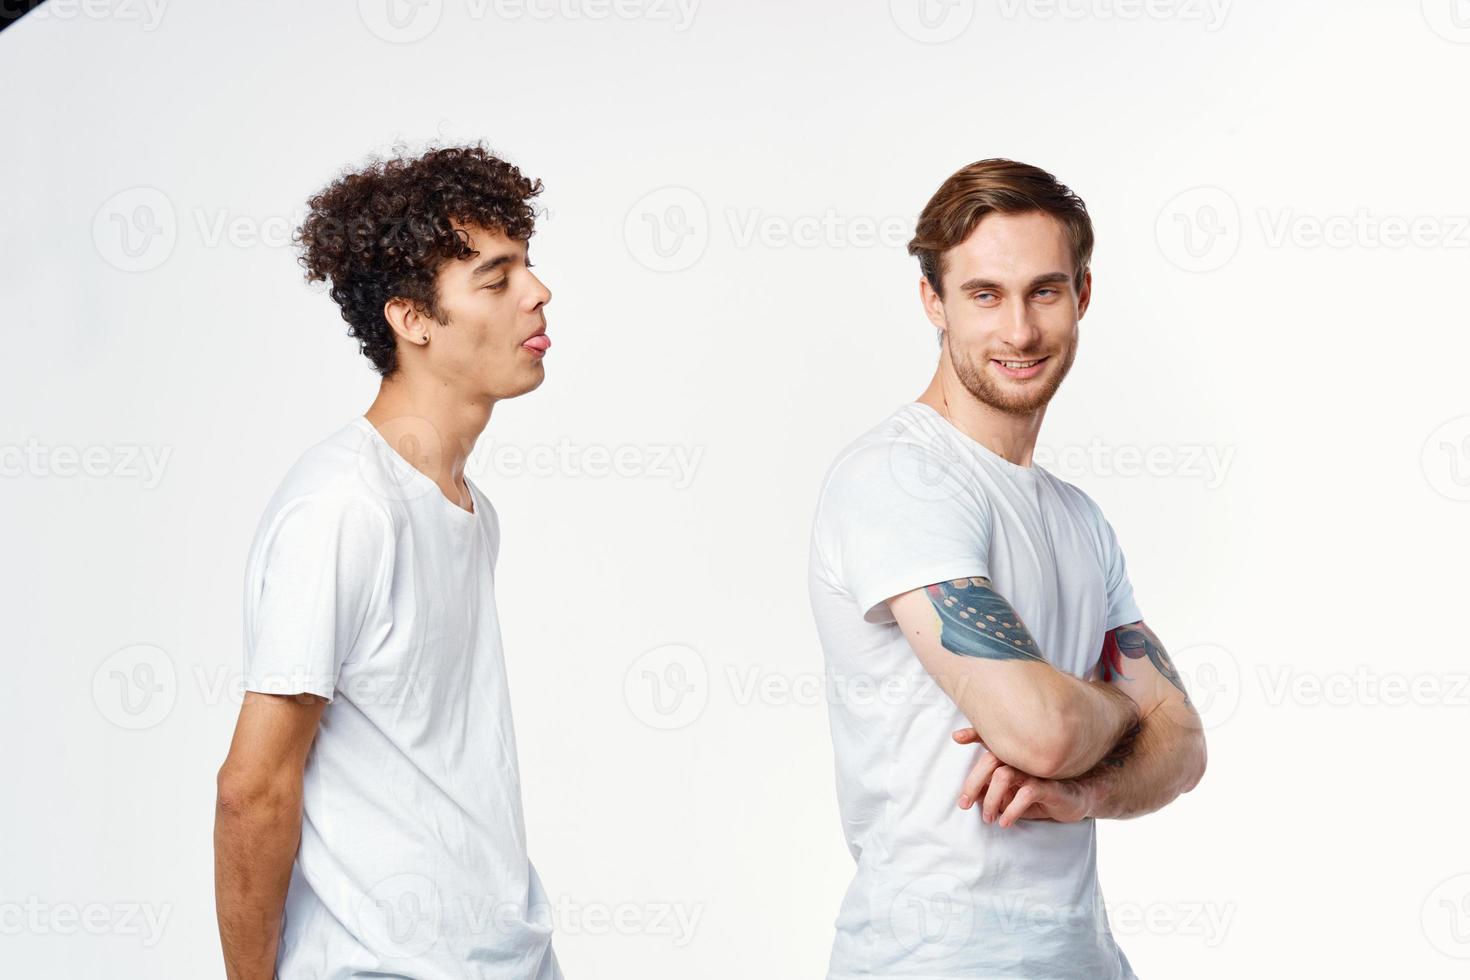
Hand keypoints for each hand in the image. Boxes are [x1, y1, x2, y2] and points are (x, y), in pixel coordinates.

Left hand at [952, 728, 1093, 827]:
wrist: (1077, 799)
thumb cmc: (1041, 793)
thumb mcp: (1013, 793)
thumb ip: (992, 791)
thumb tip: (969, 797)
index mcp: (1013, 755)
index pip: (992, 739)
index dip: (974, 733)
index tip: (957, 737)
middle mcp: (1023, 758)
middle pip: (990, 760)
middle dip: (972, 782)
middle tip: (964, 804)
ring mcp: (1036, 770)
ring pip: (1003, 775)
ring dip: (991, 799)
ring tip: (988, 817)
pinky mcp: (1050, 786)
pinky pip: (1026, 793)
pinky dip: (1011, 810)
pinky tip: (1005, 822)